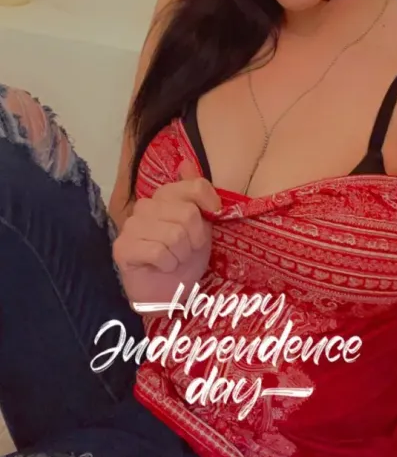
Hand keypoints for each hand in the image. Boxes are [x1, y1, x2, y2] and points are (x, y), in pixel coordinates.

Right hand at [113, 161, 221, 309]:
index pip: (193, 186)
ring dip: (181, 255)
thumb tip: (186, 163)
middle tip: (187, 250)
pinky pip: (158, 252)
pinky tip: (161, 267)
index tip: (213, 218)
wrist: (167, 294)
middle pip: (187, 214)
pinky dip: (168, 265)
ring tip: (174, 260)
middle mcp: (145, 206)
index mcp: (164, 196)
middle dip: (195, 239)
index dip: (209, 203)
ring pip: (174, 235)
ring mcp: (130, 227)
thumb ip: (195, 194)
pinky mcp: (122, 248)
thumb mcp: (200, 225)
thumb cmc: (185, 258)